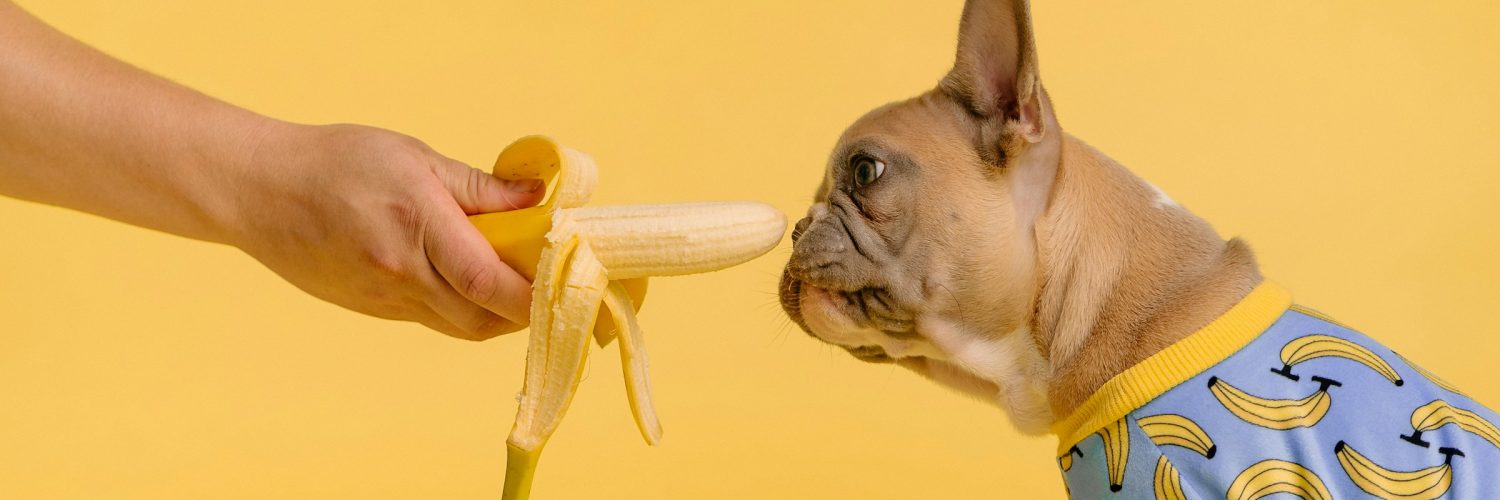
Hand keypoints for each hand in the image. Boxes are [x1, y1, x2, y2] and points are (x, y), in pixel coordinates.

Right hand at [228, 122, 543, 339]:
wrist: (259, 190)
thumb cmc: (338, 162)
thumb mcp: (415, 158)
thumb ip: (480, 187)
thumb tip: (538, 198)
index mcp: (417, 229)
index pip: (490, 284)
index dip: (536, 294)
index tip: (567, 281)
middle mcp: (401, 275)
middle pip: (483, 319)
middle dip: (525, 310)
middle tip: (550, 281)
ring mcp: (384, 300)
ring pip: (461, 327)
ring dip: (497, 314)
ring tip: (516, 281)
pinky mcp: (373, 310)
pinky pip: (433, 320)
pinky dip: (464, 310)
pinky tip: (472, 283)